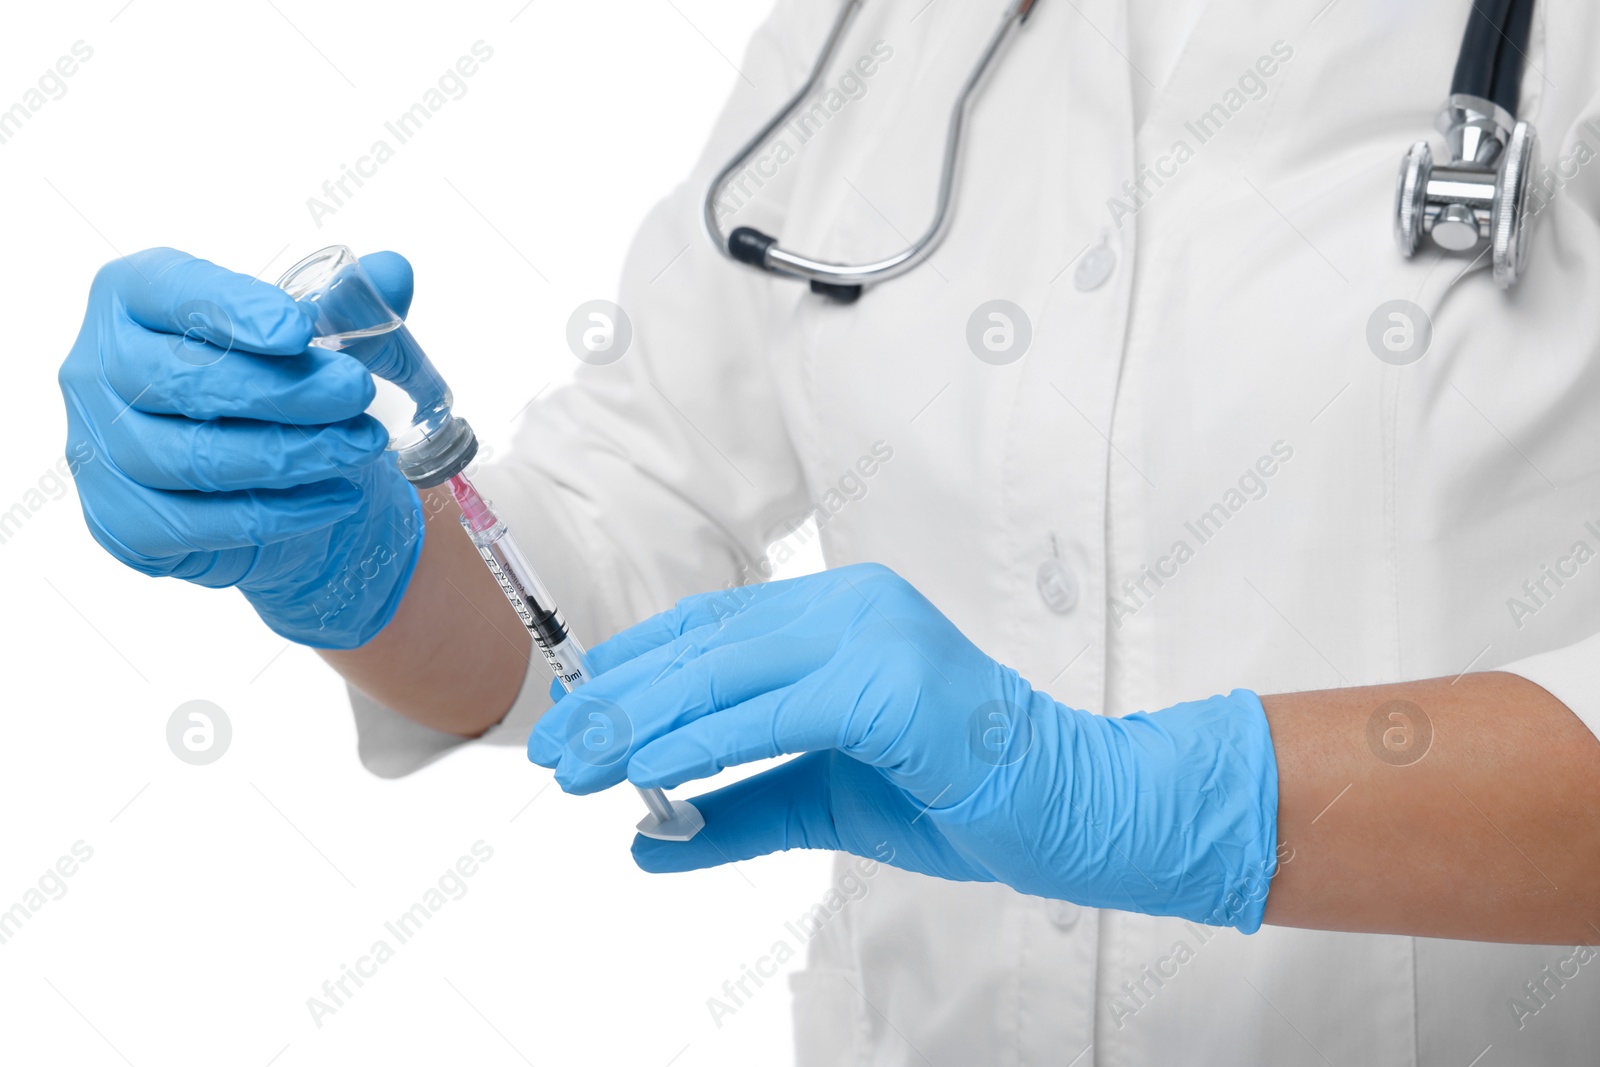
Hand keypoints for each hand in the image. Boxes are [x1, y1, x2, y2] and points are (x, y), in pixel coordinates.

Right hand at [59, 247, 423, 647]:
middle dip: (284, 389)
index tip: (301, 329)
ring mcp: (97, 449)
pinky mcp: (119, 520)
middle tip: (358, 391)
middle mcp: (96, 369)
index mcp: (130, 299)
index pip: (169, 291)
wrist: (263, 488)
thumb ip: (348, 303)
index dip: (234, 310)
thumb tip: (392, 272)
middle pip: (181, 379)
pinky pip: (199, 522)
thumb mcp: (315, 340)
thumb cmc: (271, 392)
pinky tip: (339, 496)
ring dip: (293, 453)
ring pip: (193, 456)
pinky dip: (279, 512)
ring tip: (364, 444)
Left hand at [530, 563, 1280, 930]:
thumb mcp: (821, 800)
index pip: (708, 628)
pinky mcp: (888, 681)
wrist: (1065, 811)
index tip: (573, 718)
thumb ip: (737, 810)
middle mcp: (849, 603)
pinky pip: (772, 714)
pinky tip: (645, 770)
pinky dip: (701, 742)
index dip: (633, 671)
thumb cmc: (952, 795)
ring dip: (638, 722)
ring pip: (725, 673)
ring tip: (575, 765)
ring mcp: (872, 633)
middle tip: (549, 752)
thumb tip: (645, 837)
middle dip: (615, 703)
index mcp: (836, 610)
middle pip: (703, 647)